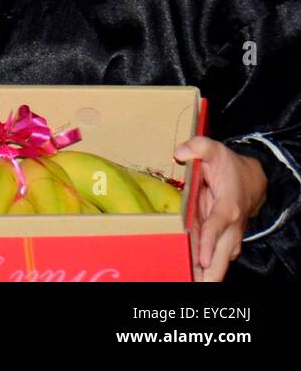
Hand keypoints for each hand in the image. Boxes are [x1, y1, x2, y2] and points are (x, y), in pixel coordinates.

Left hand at [173, 135, 268, 281]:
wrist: (251, 179)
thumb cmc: (229, 166)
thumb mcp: (213, 149)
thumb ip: (198, 146)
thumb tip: (180, 153)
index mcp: (228, 206)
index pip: (216, 226)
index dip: (209, 242)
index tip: (202, 259)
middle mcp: (231, 226)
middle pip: (222, 253)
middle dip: (212, 272)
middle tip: (197, 285)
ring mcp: (230, 236)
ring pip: (222, 260)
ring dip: (210, 275)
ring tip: (193, 285)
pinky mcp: (226, 240)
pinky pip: (218, 258)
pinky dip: (210, 271)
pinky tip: (195, 279)